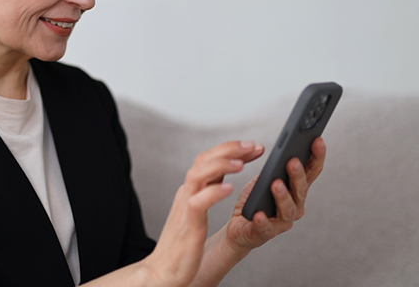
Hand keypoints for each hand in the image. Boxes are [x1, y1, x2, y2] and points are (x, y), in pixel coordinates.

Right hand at [141, 141, 264, 286]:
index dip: (231, 150)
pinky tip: (230, 188)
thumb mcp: (195, 211)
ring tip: (242, 163)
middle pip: (203, 160)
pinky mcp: (188, 225)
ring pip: (198, 174)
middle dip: (230, 149)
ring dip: (221, 165)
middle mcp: (186, 193)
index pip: (208, 159)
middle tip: (254, 146)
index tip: (254, 147)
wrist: (163, 270)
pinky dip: (214, 192)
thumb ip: (207, 193)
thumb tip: (223, 178)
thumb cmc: (183, 244)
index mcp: (190, 190)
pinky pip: (199, 202)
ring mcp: (185, 207)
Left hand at [224, 137, 326, 251]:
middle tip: (292, 160)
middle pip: (301, 189)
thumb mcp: (264, 179)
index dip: (317, 156)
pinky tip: (258, 214)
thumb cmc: (256, 200)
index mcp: (297, 190)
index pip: (311, 171)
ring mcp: (283, 221)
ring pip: (288, 209)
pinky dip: (263, 220)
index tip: (317, 140)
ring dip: (283, 196)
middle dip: (298, 174)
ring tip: (275, 184)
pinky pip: (267, 227)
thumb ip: (274, 168)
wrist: (239, 227)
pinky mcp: (266, 233)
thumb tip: (282, 149)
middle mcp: (296, 206)